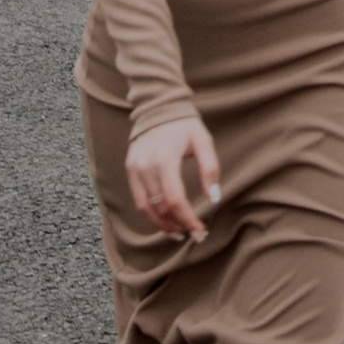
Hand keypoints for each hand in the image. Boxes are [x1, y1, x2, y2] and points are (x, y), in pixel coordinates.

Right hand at [127, 112, 222, 241]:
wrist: (158, 108)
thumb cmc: (185, 126)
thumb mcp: (204, 141)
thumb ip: (210, 169)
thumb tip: (213, 198)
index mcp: (165, 159)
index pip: (175, 200)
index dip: (187, 219)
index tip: (200, 229)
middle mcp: (146, 166)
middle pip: (161, 207)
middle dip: (178, 225)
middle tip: (194, 235)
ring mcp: (135, 168)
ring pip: (146, 208)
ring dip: (163, 225)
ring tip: (179, 233)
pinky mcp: (130, 170)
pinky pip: (139, 199)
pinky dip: (151, 214)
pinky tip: (165, 220)